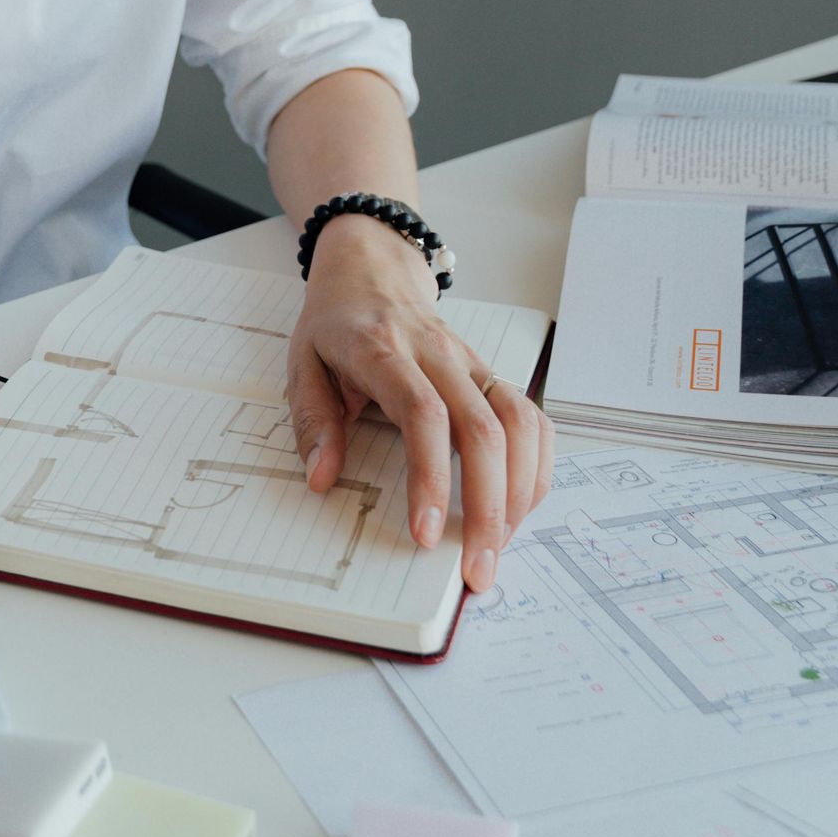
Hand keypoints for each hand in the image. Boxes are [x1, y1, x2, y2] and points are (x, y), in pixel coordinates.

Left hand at [285, 216, 553, 590]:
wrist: (372, 269)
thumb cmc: (337, 323)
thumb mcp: (302, 363)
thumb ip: (312, 421)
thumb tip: (322, 479)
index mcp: (384, 351)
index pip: (422, 414)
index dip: (432, 477)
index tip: (427, 533)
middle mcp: (438, 355)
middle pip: (483, 429)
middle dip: (487, 507)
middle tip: (476, 567)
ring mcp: (472, 363)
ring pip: (520, 423)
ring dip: (520, 492)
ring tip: (499, 545)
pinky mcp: (492, 374)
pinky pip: (532, 419)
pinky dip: (535, 466)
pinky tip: (520, 505)